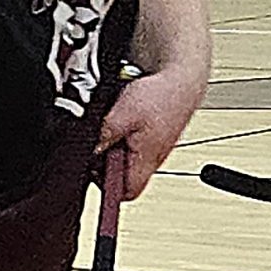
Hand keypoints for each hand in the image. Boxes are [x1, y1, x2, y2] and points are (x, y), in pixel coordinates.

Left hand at [98, 64, 204, 199]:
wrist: (183, 77)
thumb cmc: (161, 95)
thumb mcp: (122, 116)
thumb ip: (103, 137)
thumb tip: (87, 152)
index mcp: (146, 160)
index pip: (126, 193)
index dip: (107, 189)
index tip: (93, 172)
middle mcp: (152, 158)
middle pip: (123, 175)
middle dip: (106, 160)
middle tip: (100, 140)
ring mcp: (154, 146)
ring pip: (126, 156)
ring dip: (114, 143)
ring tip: (112, 125)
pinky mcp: (154, 134)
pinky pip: (133, 140)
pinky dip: (123, 131)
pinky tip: (121, 117)